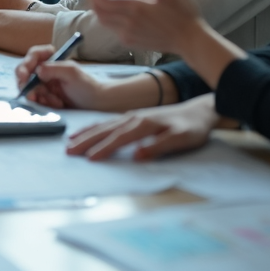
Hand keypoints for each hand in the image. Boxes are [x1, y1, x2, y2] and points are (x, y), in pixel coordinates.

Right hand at [13, 44, 104, 109]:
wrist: (96, 104)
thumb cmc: (87, 86)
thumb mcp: (72, 73)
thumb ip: (53, 69)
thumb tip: (37, 70)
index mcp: (52, 60)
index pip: (33, 55)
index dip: (26, 63)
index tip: (24, 75)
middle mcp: (45, 70)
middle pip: (25, 73)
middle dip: (27, 85)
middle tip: (32, 95)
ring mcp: (44, 84)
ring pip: (30, 88)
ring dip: (40, 96)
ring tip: (56, 101)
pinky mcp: (45, 96)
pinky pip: (36, 99)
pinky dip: (44, 103)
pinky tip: (56, 104)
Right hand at [65, 95, 219, 160]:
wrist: (200, 111)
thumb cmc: (192, 128)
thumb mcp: (182, 140)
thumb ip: (159, 146)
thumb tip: (137, 155)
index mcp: (143, 124)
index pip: (119, 139)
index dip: (103, 149)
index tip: (89, 159)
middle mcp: (133, 118)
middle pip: (105, 130)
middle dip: (86, 141)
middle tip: (69, 151)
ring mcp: (131, 116)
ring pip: (104, 125)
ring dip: (86, 133)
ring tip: (70, 141)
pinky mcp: (133, 117)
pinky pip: (108, 122)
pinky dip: (95, 126)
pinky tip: (88, 131)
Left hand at [84, 0, 205, 56]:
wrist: (191, 40)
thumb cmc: (182, 12)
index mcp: (135, 9)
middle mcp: (127, 24)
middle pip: (98, 9)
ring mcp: (127, 35)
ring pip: (103, 19)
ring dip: (104, 5)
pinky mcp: (129, 42)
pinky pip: (112, 26)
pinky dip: (113, 14)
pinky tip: (127, 6)